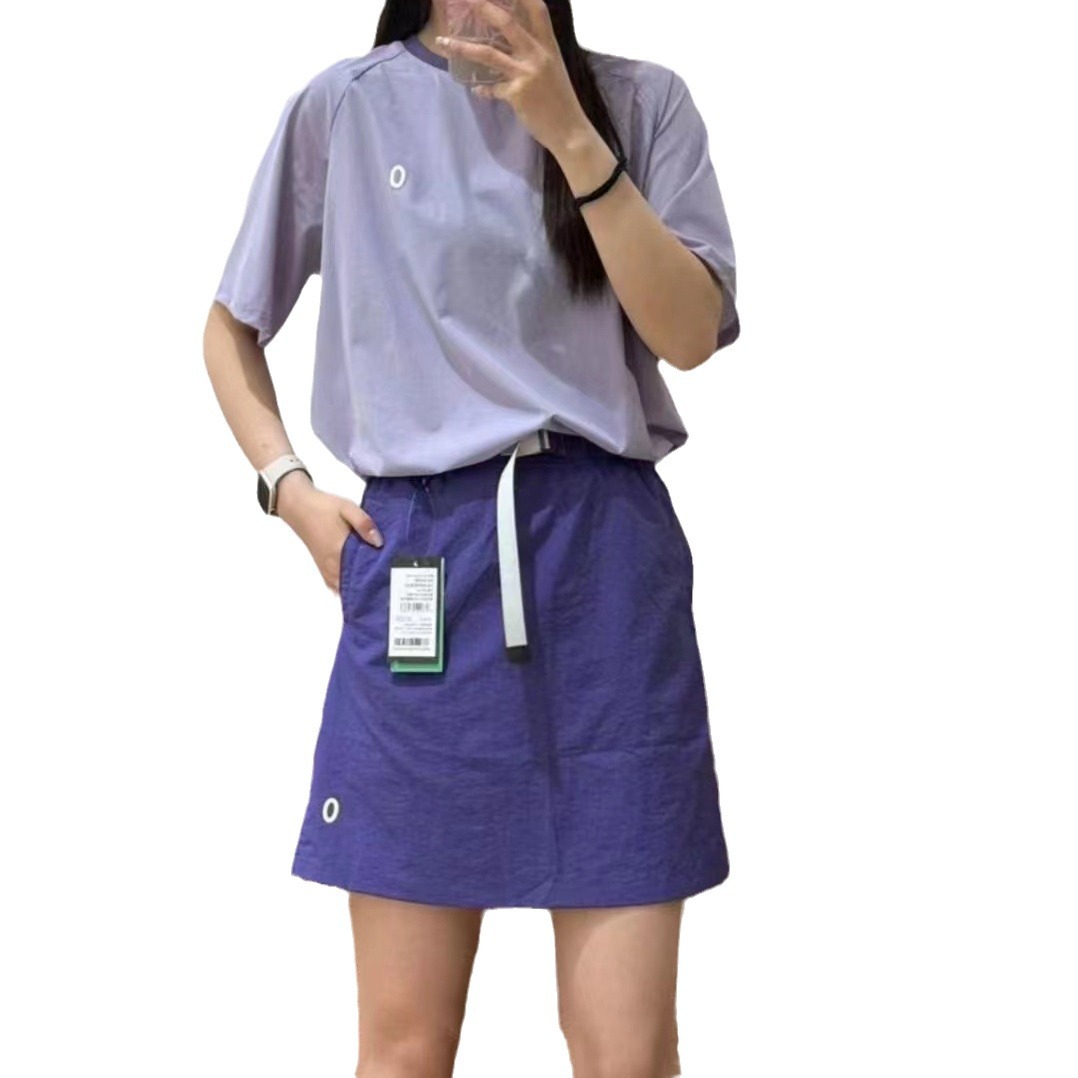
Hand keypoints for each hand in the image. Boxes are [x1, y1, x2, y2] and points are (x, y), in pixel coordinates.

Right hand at [276, 472, 383, 595]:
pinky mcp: (321, 565)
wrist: (298, 506)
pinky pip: (334, 584)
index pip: (361, 572)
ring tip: (374, 583)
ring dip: (356, 586)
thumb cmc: (323, 506)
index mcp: (338, 550)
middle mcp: (331, 563)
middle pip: (353, 584)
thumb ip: (364, 524)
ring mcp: (324, 566)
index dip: (376, 576)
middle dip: (369, 584)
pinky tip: (355, 584)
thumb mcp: (348, 508)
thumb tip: (379, 542)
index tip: (390, 576)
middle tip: (385, 580)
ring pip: (342, 587)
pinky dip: (344, 587)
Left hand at [437, 0, 595, 156]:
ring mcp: (526, 73)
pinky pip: (492, 88)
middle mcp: (538, 54)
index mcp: (549, 46)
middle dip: (483, 7)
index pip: (537, 9)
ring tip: (443, 43)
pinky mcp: (517, 94)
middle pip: (507, 22)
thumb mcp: (552, 70)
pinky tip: (478, 90)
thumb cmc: (561, 101)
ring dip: (462, 48)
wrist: (570, 131)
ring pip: (488, 54)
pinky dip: (483, 89)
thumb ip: (534, 55)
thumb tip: (510, 49)